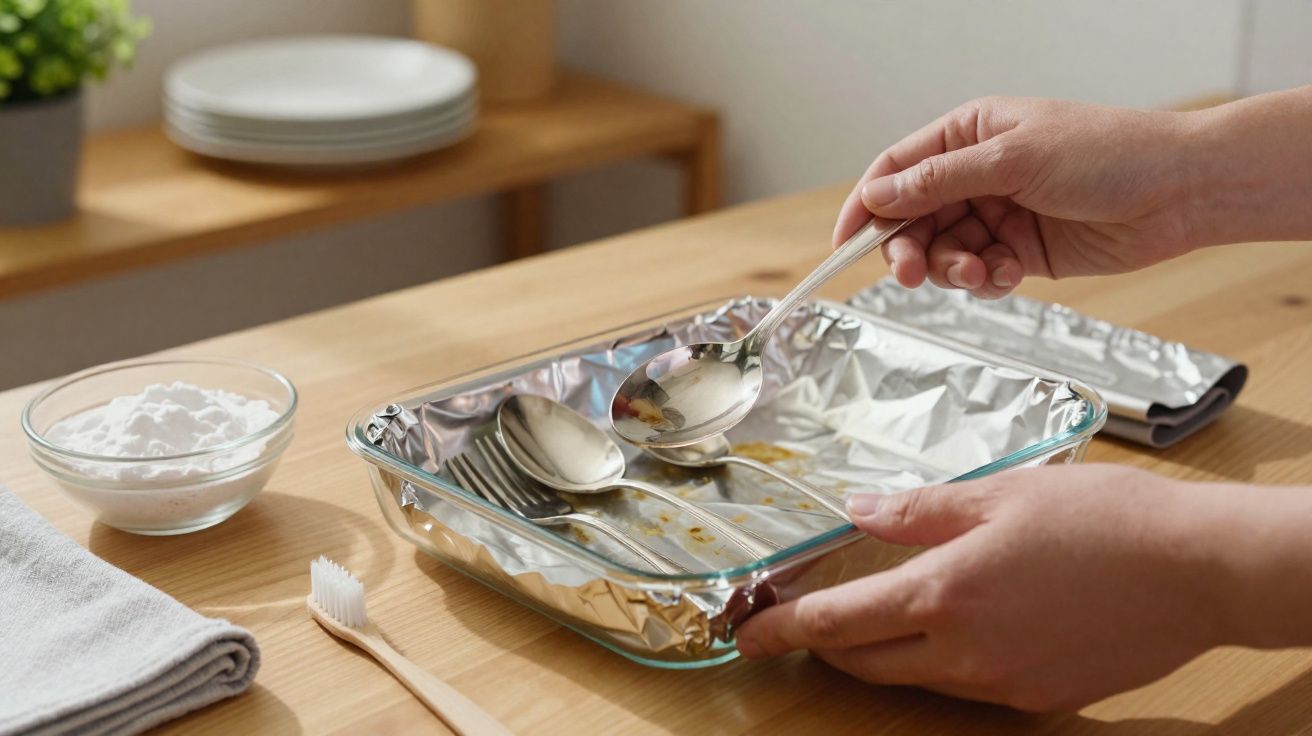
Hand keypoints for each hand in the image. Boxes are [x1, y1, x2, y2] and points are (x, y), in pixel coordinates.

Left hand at [736, 465, 1242, 711]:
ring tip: (876, 615)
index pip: (836, 623)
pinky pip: (964, 686)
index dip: (783, 630)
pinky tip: (954, 626)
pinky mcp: (1038, 699)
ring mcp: (1002, 683)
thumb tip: (857, 510)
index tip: (749, 634)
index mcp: (944, 592)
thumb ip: (918, 510)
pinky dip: (938, 661)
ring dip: (880, 652)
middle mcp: (964, 651)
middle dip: (825, 643)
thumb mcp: (1000, 495)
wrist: (1195, 570)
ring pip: (913, 677)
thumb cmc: (1100, 519)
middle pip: (864, 660)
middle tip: (806, 618)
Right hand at [834, 96, 1201, 297]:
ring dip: (951, 269)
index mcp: (969, 134)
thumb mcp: (1013, 159)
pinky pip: (979, 273)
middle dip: (909, 249)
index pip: (896, 170)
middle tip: (911, 275)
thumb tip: (875, 195)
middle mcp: (977, 174)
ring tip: (980, 272)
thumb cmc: (1108, 154)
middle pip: (912, 219)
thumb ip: (938, 181)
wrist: (1180, 191)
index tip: (843, 245)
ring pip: (943, 252)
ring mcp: (998, 213)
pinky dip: (985, 280)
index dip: (864, 206)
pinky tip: (1007, 276)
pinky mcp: (1021, 251)